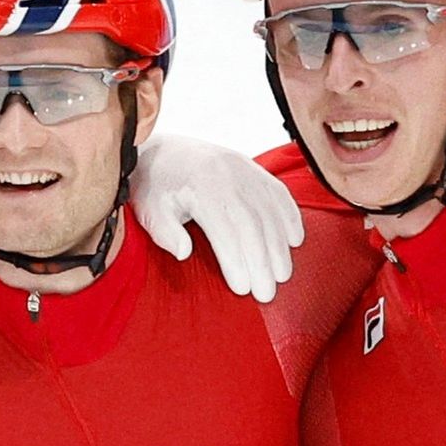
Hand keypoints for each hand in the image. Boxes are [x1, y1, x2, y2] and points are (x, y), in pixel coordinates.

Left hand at [133, 134, 302, 302]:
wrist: (161, 151)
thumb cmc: (154, 188)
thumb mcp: (149, 210)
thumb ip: (164, 232)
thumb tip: (183, 253)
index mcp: (200, 186)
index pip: (224, 230)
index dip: (236, 261)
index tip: (243, 289)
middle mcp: (227, 174)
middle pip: (253, 223)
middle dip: (263, 261)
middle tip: (267, 293)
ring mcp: (244, 169)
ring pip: (270, 211)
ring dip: (280, 246)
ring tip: (282, 276)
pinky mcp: (253, 168)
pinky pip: (279, 194)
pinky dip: (290, 217)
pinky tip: (295, 241)